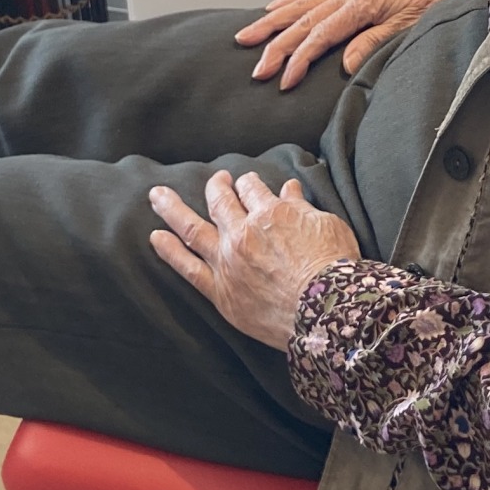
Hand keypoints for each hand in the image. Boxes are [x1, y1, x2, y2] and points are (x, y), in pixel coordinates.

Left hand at [149, 170, 360, 348]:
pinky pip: (188, 268)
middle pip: (221, 202)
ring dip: (172, 209)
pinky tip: (156, 238)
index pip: (253, 189)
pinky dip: (170, 252)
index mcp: (271, 213)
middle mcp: (244, 232)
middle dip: (216, 187)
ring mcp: (227, 260)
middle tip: (215, 180)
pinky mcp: (220, 290)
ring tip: (156, 196)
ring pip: (193, 228)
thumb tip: (290, 188)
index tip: (246, 182)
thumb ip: (302, 207)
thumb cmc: (334, 267)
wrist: (325, 310)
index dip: (249, 183)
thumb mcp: (327, 225)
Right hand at [234, 0, 459, 90]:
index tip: (284, 80)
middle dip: (276, 45)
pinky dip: (291, 0)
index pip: (320, 35)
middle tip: (256, 69)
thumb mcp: (408, 27)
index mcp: (361, 3)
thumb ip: (373, 43)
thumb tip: (343, 64)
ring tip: (248, 36)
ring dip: (273, 22)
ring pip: (301, 4)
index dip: (299, 59)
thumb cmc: (434, 0)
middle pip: (303, 21)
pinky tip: (275, 8)